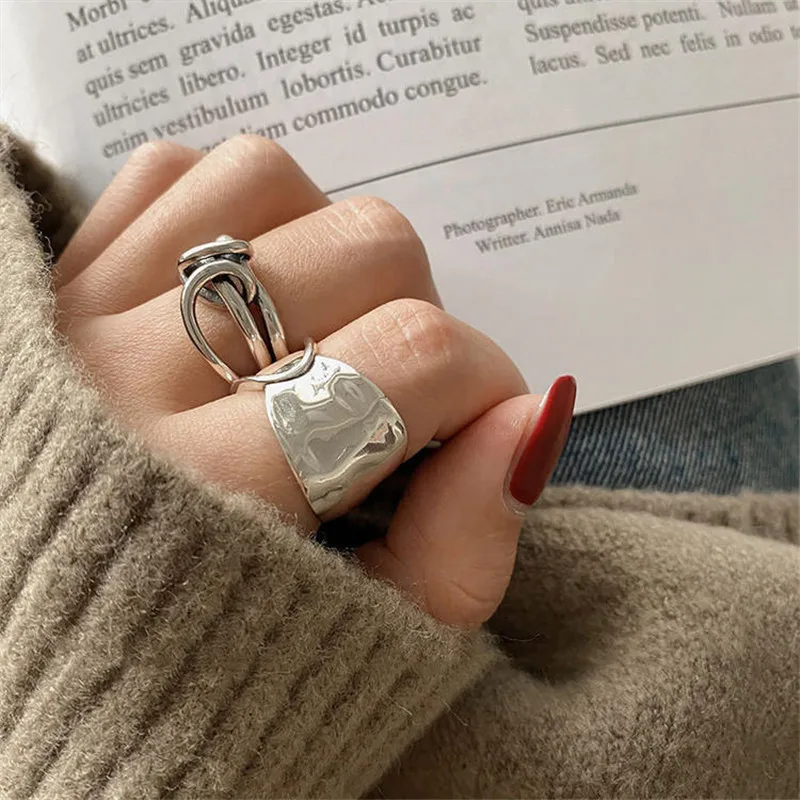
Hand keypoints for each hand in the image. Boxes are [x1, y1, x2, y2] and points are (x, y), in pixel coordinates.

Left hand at [54, 137, 574, 629]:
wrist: (44, 638)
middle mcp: (132, 378)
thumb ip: (459, 553)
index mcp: (212, 487)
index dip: (485, 378)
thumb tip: (536, 418)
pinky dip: (238, 210)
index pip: (412, 356)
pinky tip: (250, 287)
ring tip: (320, 330)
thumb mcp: (358, 646)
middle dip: (418, 314)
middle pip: (363, 246)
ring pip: (268, 183)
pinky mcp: (57, 277)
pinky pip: (172, 173)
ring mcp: (83, 310)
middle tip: (388, 390)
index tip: (474, 418)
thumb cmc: (213, 655)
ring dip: (329, 245)